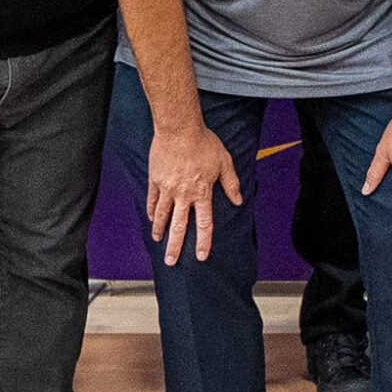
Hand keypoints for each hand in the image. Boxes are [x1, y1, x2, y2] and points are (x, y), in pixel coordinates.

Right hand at [145, 120, 241, 265]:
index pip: (204, 224)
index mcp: (202, 192)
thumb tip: (238, 200)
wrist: (179, 129)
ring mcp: (167, 188)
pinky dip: (152, 211)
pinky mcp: (156, 180)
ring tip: (159, 242)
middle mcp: (183, 194)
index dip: (203, 242)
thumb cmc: (204, 143)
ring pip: (162, 215)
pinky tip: (152, 220)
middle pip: (179, 226)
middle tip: (171, 261)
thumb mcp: (224, 162)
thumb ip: (230, 183)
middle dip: (175, 246)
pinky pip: (153, 200)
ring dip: (160, 231)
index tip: (200, 256)